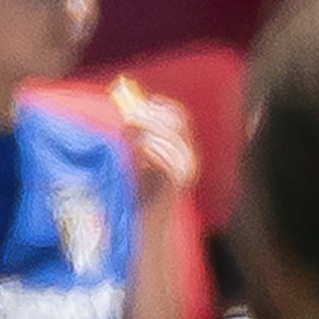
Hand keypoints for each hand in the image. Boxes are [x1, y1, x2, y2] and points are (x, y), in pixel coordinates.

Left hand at [116, 86, 195, 208]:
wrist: (148, 216)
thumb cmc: (142, 184)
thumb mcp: (141, 153)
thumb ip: (140, 133)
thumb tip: (128, 109)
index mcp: (183, 146)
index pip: (179, 116)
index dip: (160, 106)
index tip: (138, 102)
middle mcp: (190, 155)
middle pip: (177, 124)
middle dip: (151, 116)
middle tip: (129, 115)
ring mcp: (187, 168)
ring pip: (173, 138)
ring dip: (149, 131)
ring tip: (130, 134)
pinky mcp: (179, 180)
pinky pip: (168, 157)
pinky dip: (152, 149)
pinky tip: (139, 150)